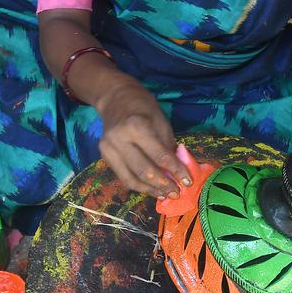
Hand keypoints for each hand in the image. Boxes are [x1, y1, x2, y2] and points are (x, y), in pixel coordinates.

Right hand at [94, 81, 191, 197]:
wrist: (115, 97)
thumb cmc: (143, 106)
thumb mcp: (161, 120)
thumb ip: (168, 146)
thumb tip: (177, 172)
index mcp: (137, 126)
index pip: (160, 156)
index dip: (176, 171)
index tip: (188, 181)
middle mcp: (119, 139)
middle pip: (144, 171)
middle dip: (163, 185)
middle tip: (176, 192)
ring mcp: (108, 149)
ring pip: (131, 179)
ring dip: (150, 190)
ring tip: (164, 194)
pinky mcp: (104, 156)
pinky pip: (123, 176)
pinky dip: (138, 185)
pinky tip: (151, 188)